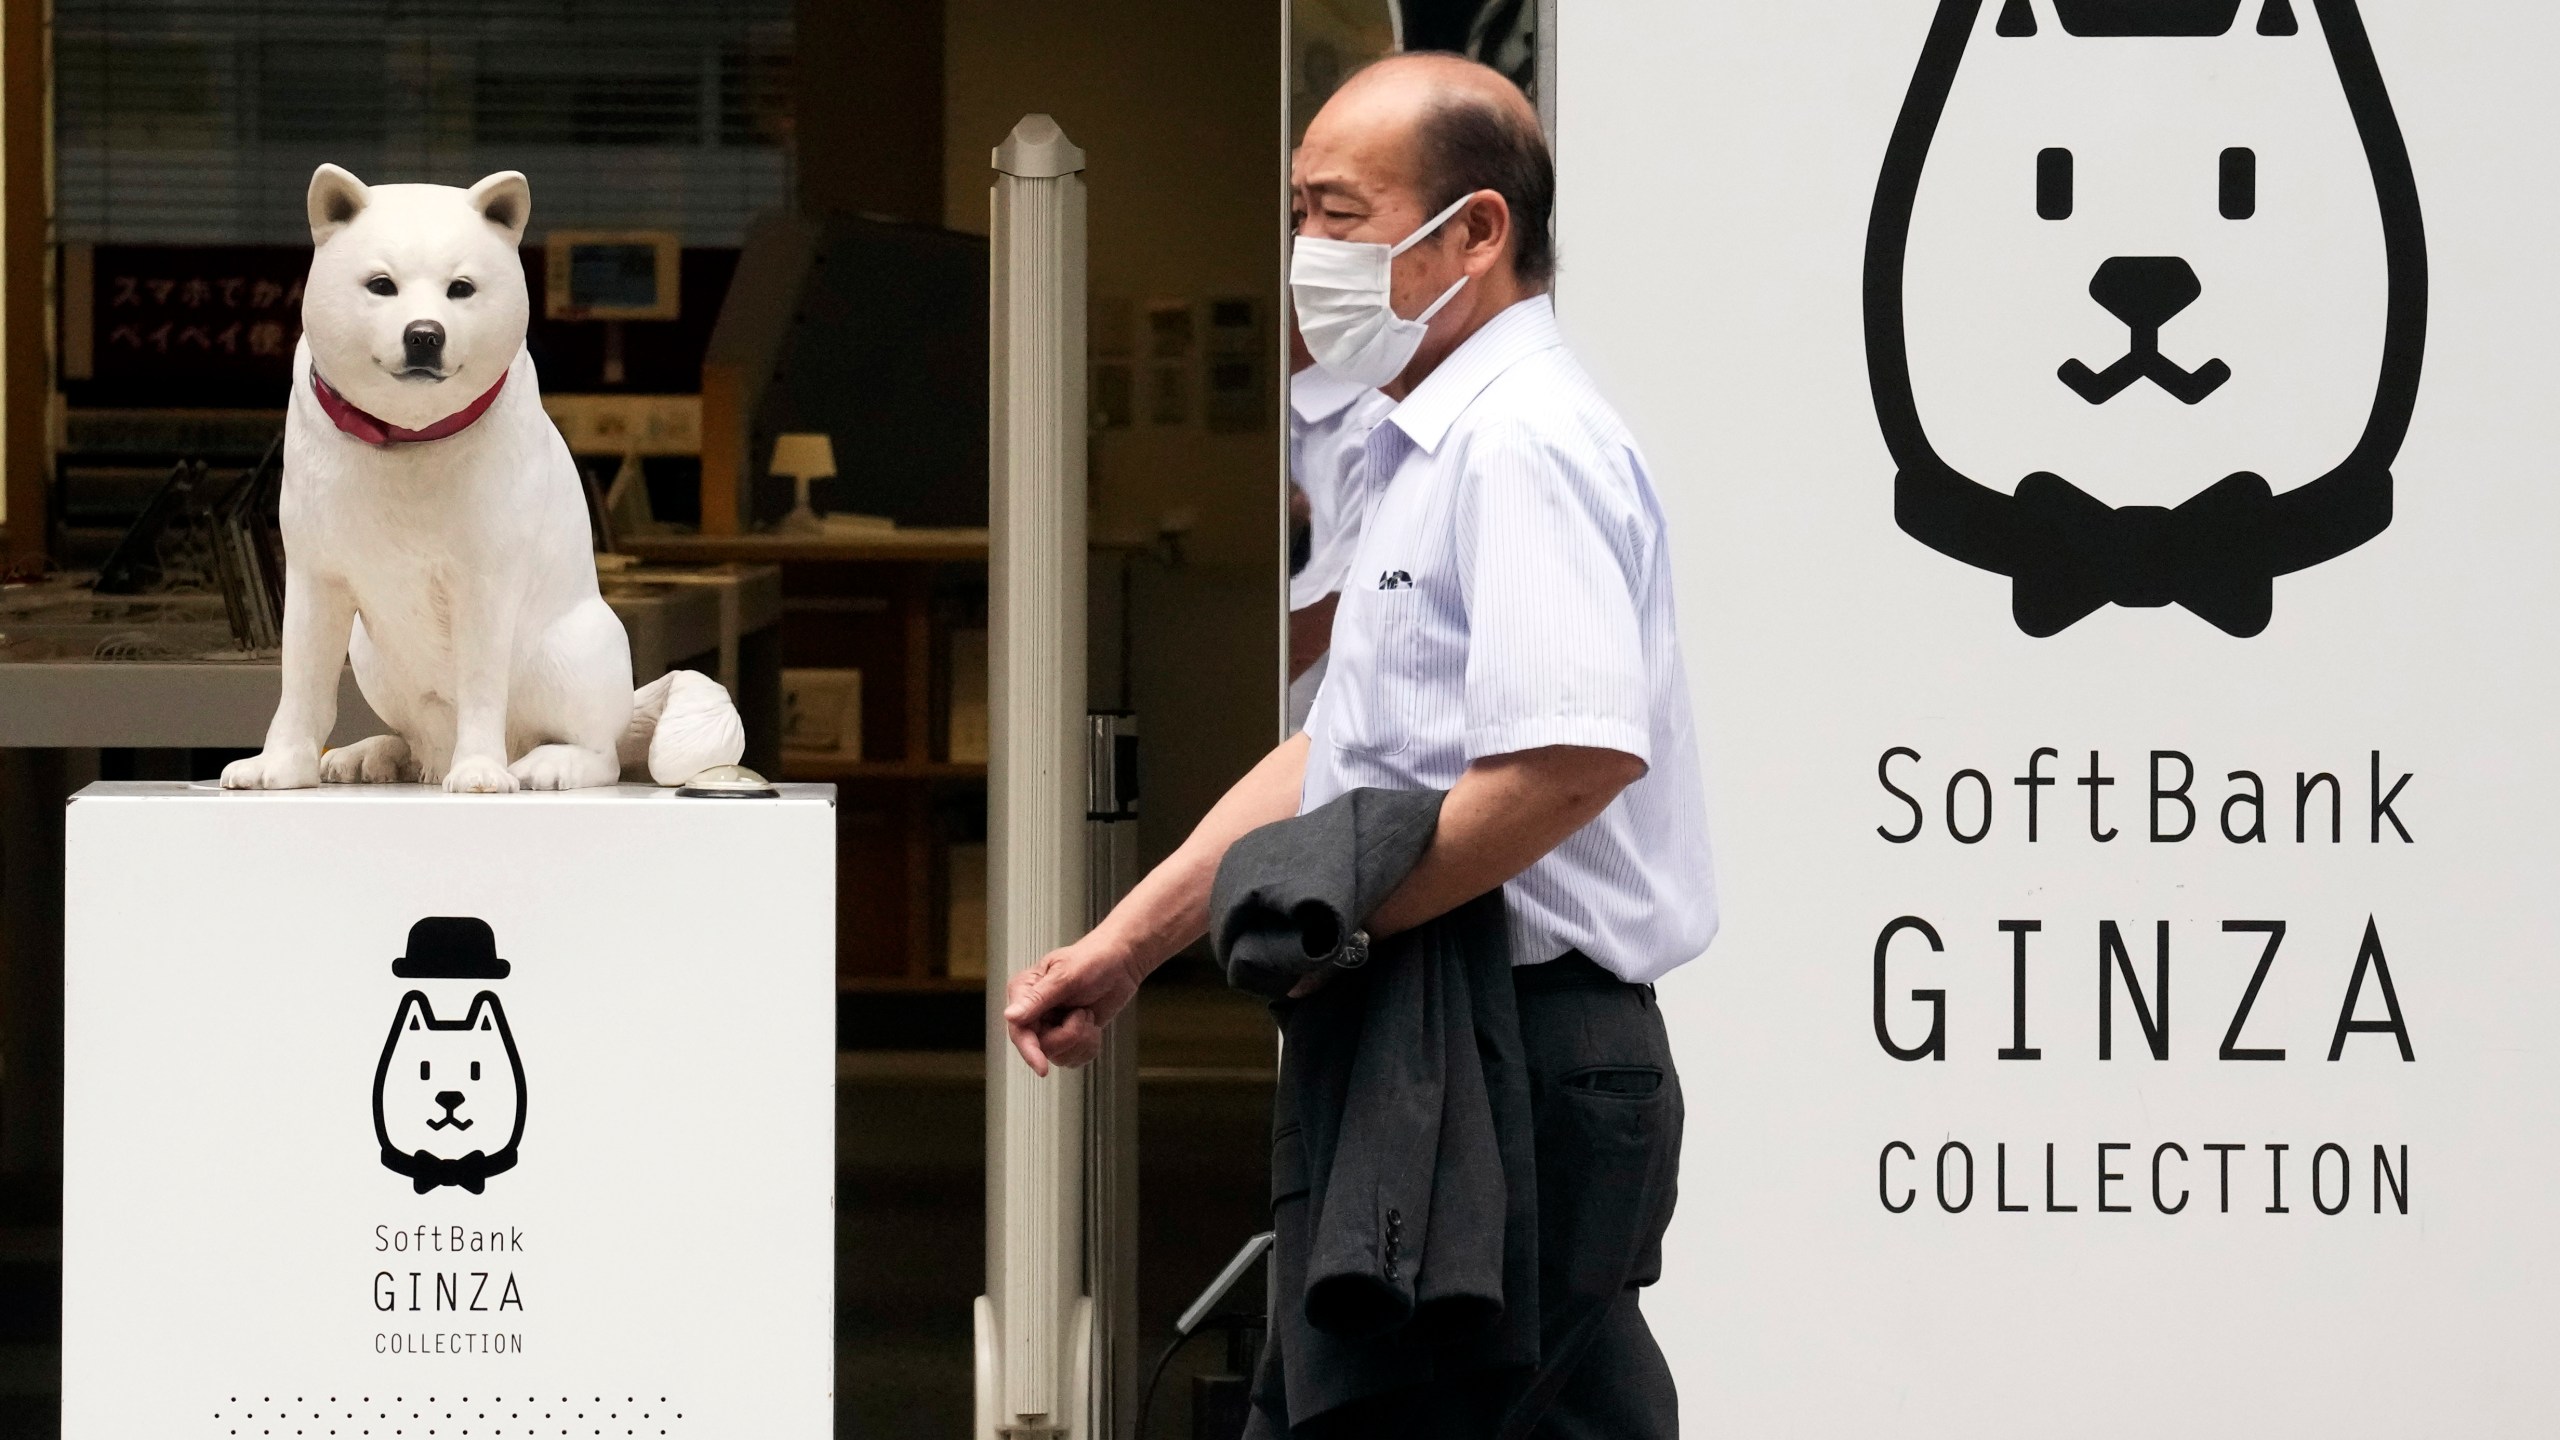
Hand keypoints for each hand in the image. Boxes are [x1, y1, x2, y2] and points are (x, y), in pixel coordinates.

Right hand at [1003, 933, 1143, 1075]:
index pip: (1018, 1029)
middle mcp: (1033, 1012)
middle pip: (1041, 1047)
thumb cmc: (1093, 959)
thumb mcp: (1066, 976)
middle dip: (1069, 1036)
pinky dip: (1089, 1046)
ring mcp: (1050, 1026)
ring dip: (1081, 1039)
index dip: (1029, 1051)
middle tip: (1083, 1013)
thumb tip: (1010, 1016)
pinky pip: (1074, 1059)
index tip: (1042, 1069)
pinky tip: (1092, 1026)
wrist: (1121, 963)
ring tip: (1087, 1014)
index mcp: (1024, 992)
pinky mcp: (1068, 1037)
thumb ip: (1038, 998)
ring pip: (1059, 1056)